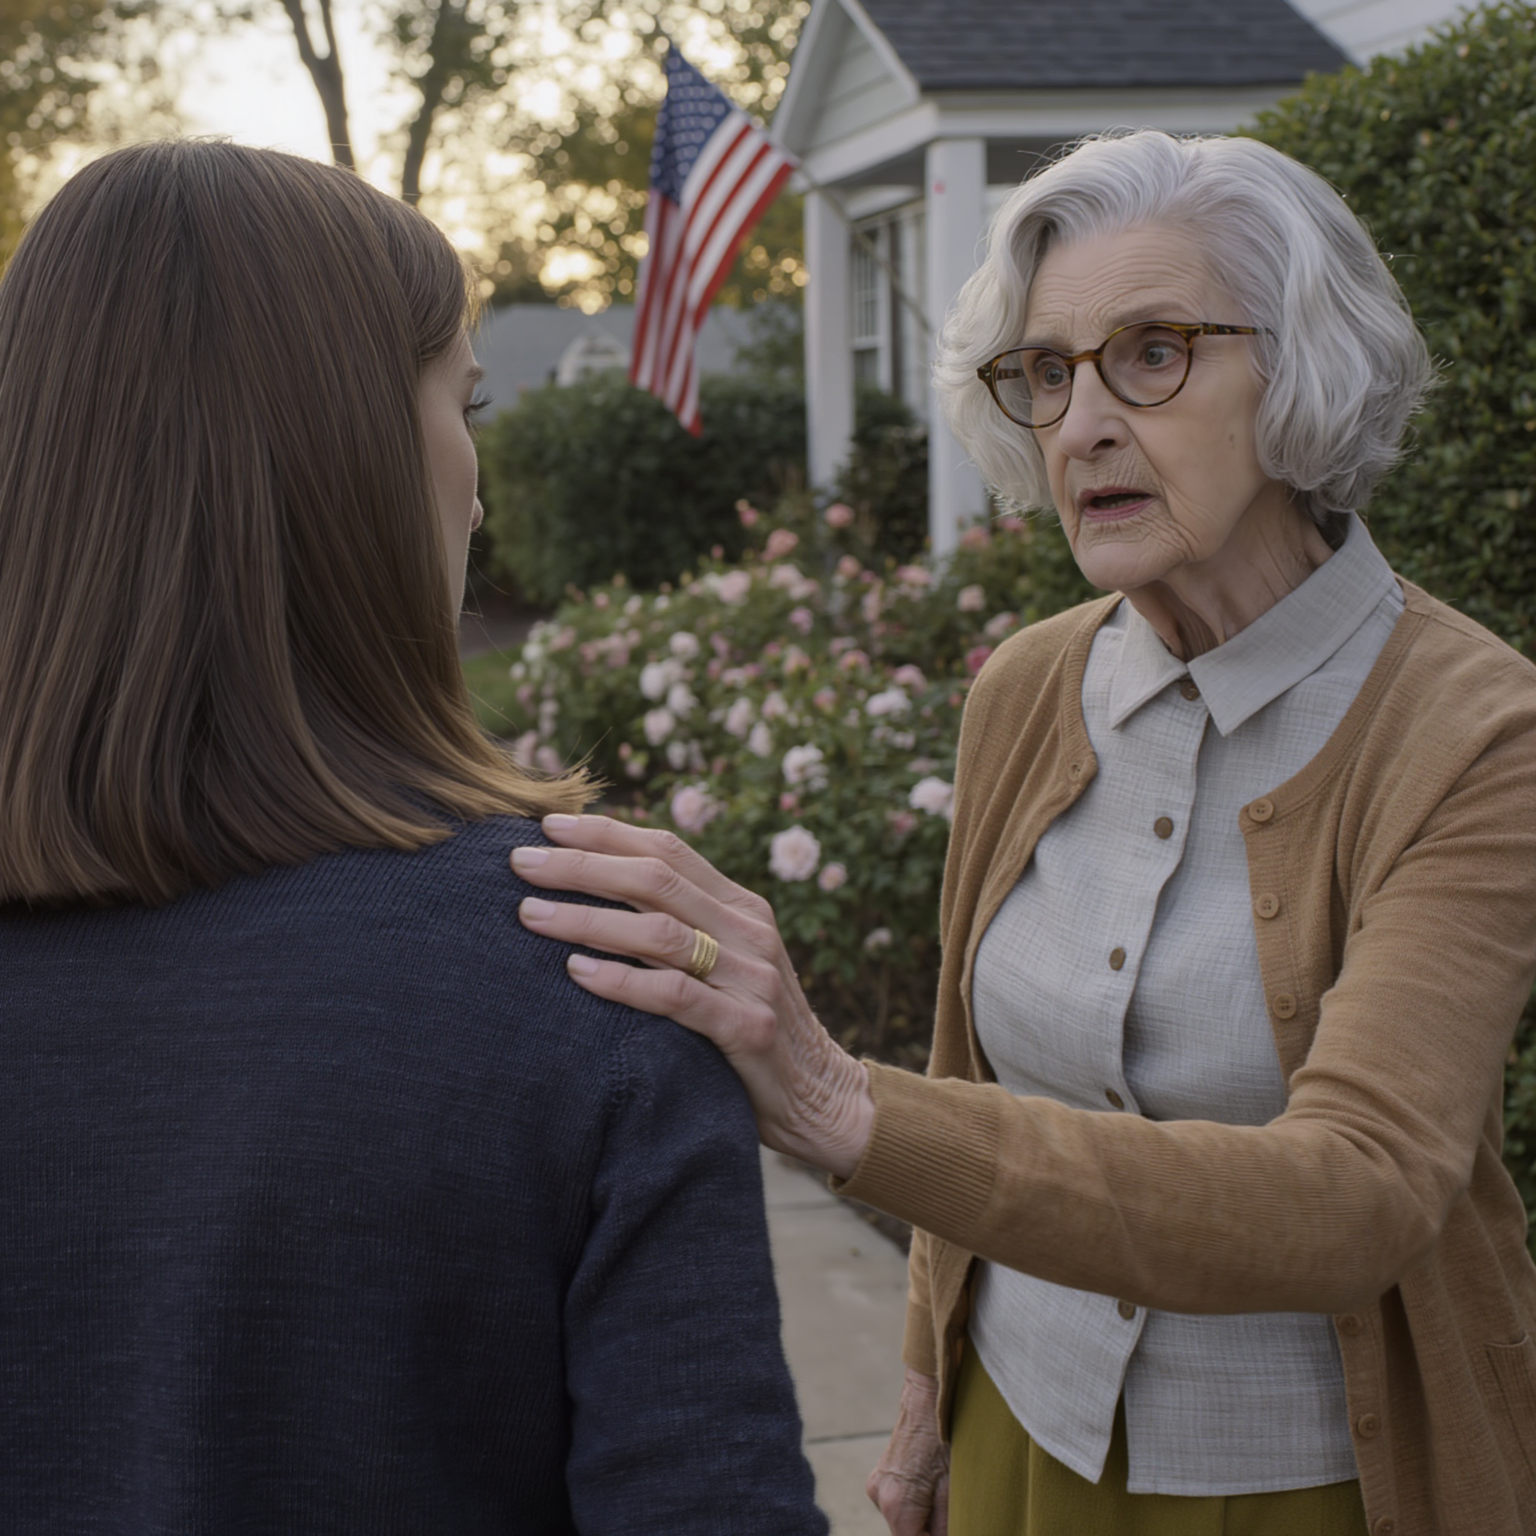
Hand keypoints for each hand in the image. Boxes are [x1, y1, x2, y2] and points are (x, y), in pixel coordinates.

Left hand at [511, 814, 876, 1178]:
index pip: (669, 851)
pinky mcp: (749, 1029)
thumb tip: (599, 888)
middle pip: (656, 881)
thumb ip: (681, 926)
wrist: (820, 1100)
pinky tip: (576, 972)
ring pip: (659, 932)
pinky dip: (622, 981)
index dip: (607, 833)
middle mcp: (750, 931)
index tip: (547, 825)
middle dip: (582, 866)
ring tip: (529, 914)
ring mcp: (753, 979)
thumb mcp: (725, 964)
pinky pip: (675, 996)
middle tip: (520, 863)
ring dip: (587, 918)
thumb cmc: (748, 1029)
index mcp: (742, 907)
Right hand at [868, 1369, 949, 1535]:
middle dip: (930, 1532)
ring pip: (903, 1520)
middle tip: (954, 1519)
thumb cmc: (945, 1438)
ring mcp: (877, 1483)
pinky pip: (900, 1503)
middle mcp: (879, 1496)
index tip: (953, 1530)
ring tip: (945, 1498)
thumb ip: (945, 1527)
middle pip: (907, 1534)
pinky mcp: (882, 1473)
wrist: (928, 1396)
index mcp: (897, 1504)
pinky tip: (934, 1488)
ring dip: (924, 1519)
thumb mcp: (953, 1489)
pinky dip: (918, 1504)